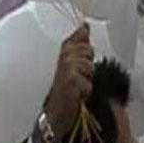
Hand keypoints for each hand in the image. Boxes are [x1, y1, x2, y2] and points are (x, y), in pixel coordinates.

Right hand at [44, 23, 94, 140]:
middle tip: (77, 78)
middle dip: (87, 66)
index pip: (81, 34)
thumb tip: (85, 28)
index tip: (81, 53)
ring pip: (90, 66)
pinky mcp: (71, 80)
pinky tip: (76, 95)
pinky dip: (85, 91)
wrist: (53, 115)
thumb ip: (79, 45)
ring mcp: (67, 67)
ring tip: (76, 87)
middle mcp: (64, 56)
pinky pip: (88, 82)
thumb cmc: (64, 90)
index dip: (84, 42)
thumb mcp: (71, 65)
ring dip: (87, 80)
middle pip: (89, 51)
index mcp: (64, 50)